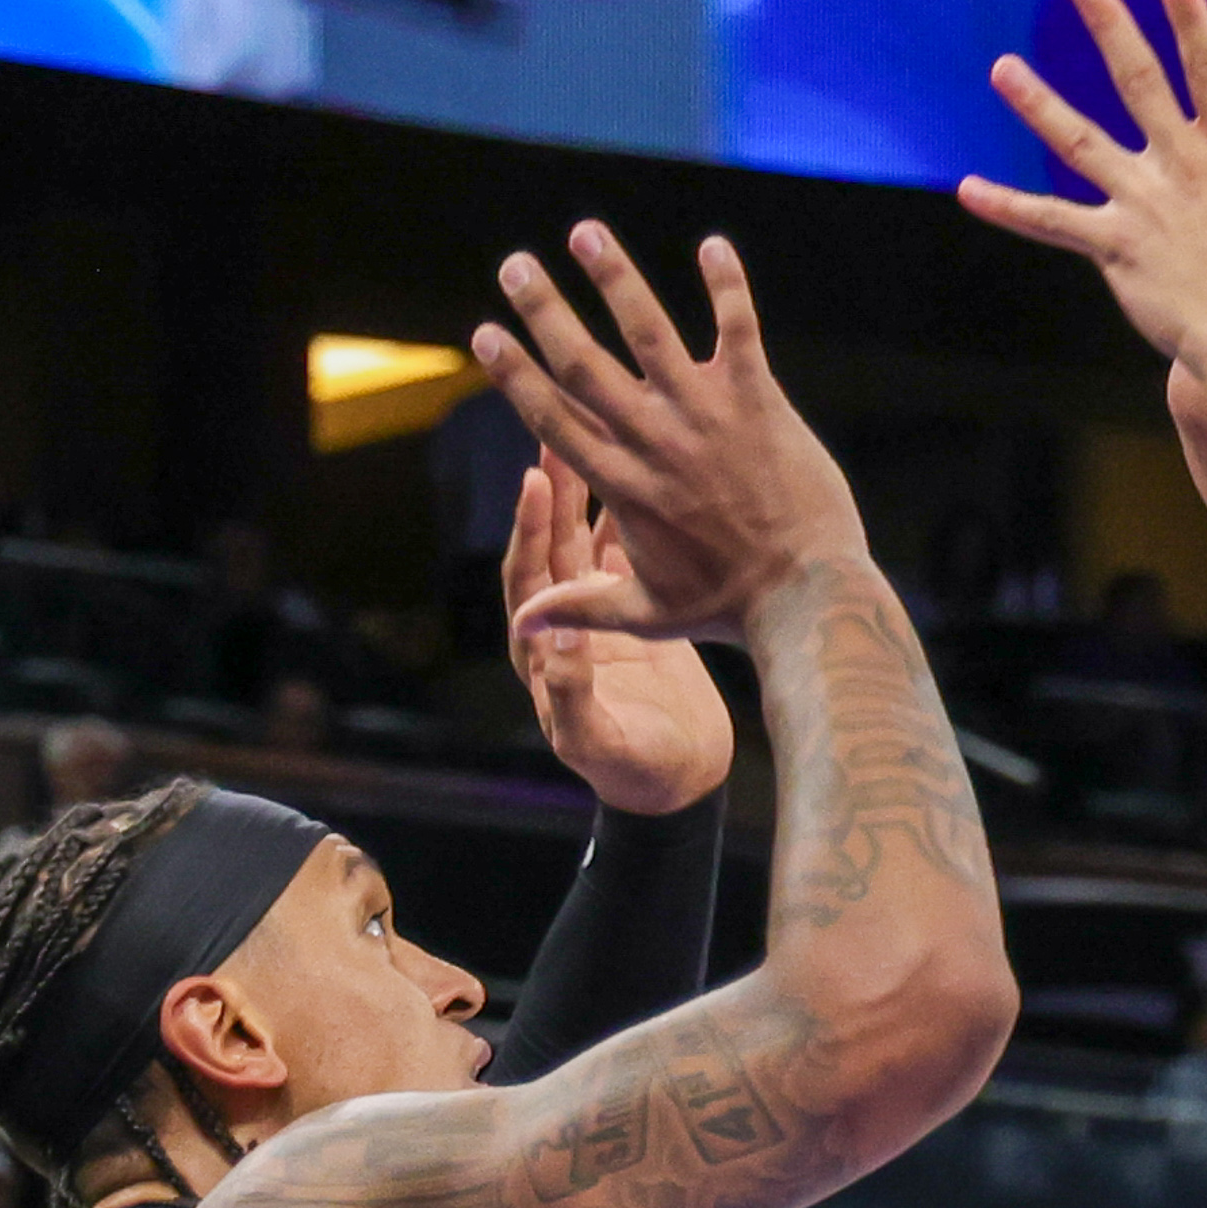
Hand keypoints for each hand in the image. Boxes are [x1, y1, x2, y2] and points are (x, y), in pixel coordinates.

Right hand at [468, 227, 864, 643]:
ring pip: (650, 332)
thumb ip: (583, 607)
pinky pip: (738, 331)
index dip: (515, 373)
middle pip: (584, 364)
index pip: (553, 417)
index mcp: (621, 484)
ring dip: (616, 277)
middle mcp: (654, 441)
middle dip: (545, 311)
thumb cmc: (729, 607)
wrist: (807, 596)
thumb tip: (523, 627)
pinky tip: (713, 244)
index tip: (485, 333)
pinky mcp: (758, 402)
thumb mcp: (647, 615)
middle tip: (516, 265)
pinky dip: (726, 286)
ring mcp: (706, 416)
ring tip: (585, 232)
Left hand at [503, 449, 733, 810]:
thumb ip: (572, 697)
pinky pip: (627, 549)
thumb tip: (560, 639)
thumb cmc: (634, 771)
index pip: (528, 578)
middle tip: (555, 428)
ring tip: (595, 431)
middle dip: (553, 488)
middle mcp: (562, 623)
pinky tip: (643, 469)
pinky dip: (630, 510)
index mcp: (542, 652)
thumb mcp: (598, 742)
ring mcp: (599, 612)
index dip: (530, 530)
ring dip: (587, 489)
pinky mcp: (635, 608)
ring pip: (586, 538)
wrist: (678, 779)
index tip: (535, 482)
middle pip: (551, 544)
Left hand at [961, 0, 1206, 373]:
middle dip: (1109, 24)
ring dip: (1037, 103)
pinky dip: (1008, 206)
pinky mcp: (1112, 247)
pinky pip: (1051, 221)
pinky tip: (967, 189)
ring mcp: (1143, 204)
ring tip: (1000, 68)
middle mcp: (1182, 167)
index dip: (1192, 20)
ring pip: (1079, 140)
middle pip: (1138, 81)